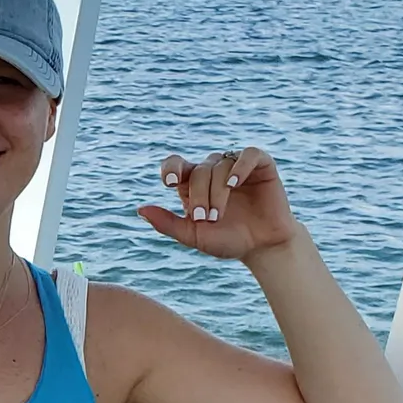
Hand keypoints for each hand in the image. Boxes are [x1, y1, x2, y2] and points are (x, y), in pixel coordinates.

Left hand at [139, 145, 300, 262]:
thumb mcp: (193, 235)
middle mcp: (212, 171)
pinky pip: (248, 154)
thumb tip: (140, 209)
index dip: (170, 168)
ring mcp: (236, 166)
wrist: (262, 247)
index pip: (175, 164)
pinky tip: (234, 183)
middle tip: (205, 219)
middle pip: (198, 171)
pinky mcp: (261, 166)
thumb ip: (167, 223)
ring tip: (218, 215)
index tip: (170, 182)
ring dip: (216, 191)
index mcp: (192, 184)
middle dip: (199, 195)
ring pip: (220, 166)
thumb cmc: (227, 241)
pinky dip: (240, 166)